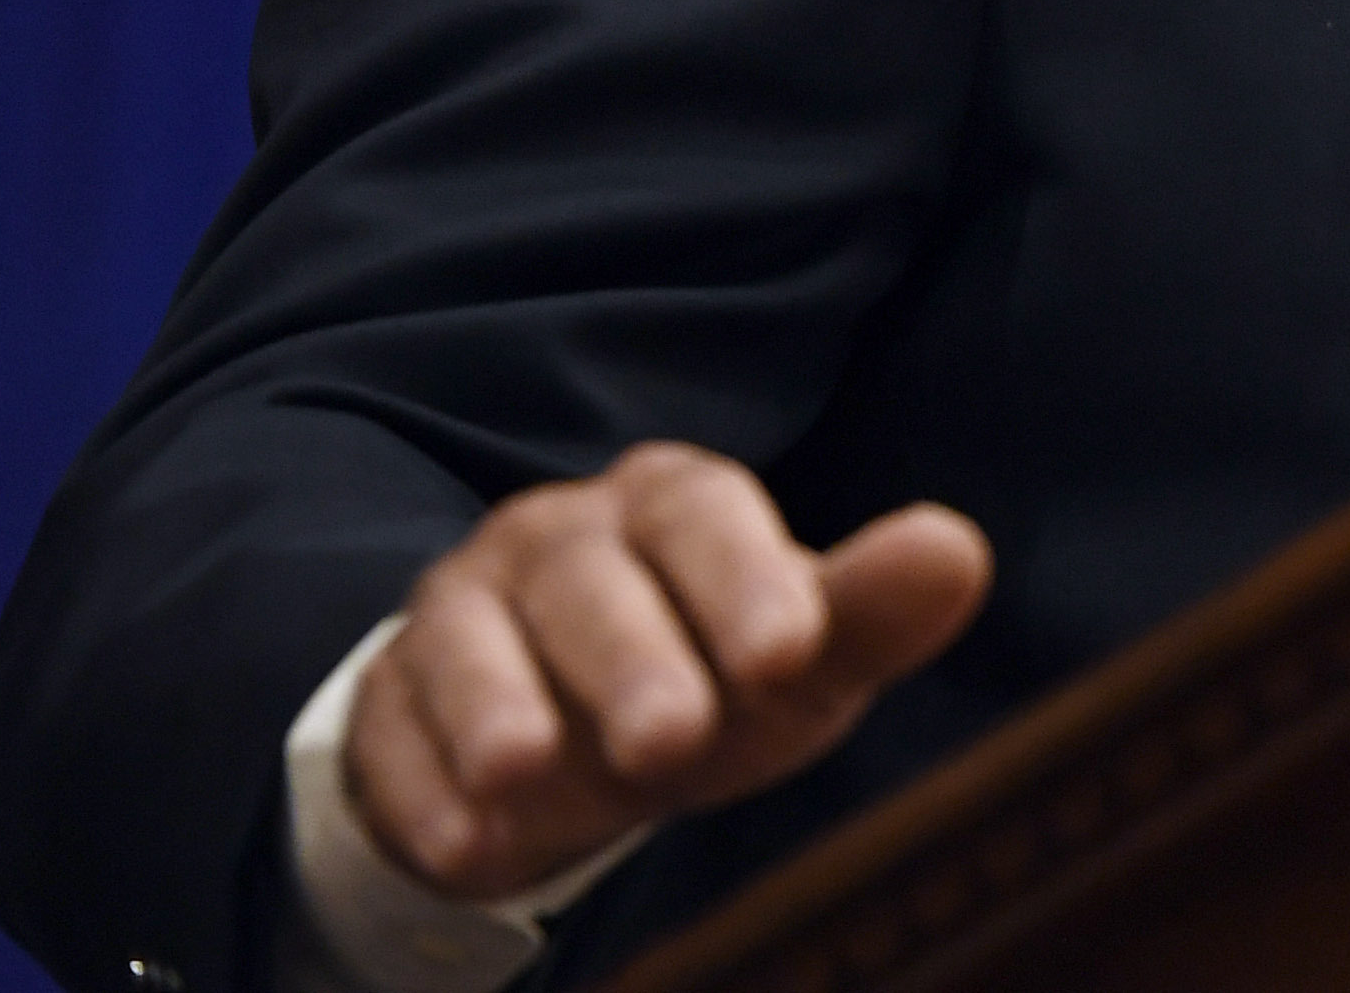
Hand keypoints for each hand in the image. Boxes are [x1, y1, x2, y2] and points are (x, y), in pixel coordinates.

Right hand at [344, 443, 991, 904]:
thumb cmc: (706, 678)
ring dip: (496, 704)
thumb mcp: (791, 658)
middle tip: (670, 737)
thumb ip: (868, 611)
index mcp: (671, 506)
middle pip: (587, 577)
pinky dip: (422, 789)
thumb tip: (960, 552)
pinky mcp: (390, 698)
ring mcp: (463, 610)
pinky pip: (392, 729)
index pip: (707, 513)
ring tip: (527, 769)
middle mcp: (559, 538)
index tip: (791, 650)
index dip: (747, 576)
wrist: (557, 742)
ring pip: (468, 637)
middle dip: (628, 656)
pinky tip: (463, 844)